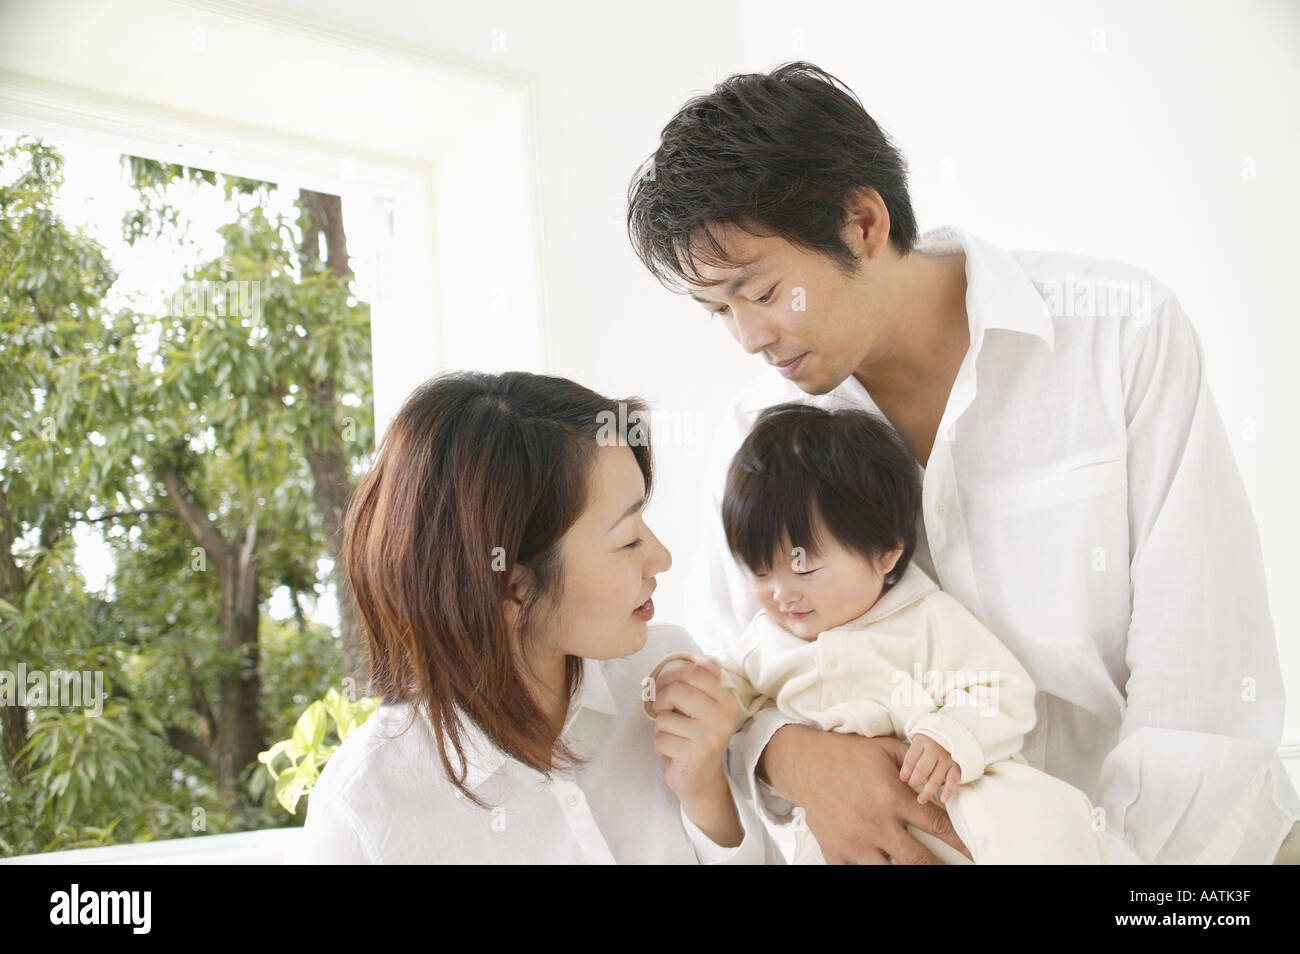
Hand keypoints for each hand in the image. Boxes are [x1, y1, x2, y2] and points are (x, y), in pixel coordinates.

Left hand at [651, 657, 743, 847]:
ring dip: (660, 729)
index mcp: (727, 702)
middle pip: (676, 691)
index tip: (664, 687)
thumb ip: (702, 684)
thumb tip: (706, 661)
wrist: (703, 782)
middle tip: (663, 713)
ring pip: (664, 718)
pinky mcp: (694, 756)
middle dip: (661, 702)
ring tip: (674, 739)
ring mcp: (709, 738)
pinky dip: (660, 747)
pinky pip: (660, 739)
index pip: (694, 673)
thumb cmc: (697, 739)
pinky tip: (673, 754)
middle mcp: (723, 718)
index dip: (670, 676)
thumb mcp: (704, 709)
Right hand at [759, 724, 972, 863]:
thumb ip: (917, 760)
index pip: (938, 826)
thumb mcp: (886, 749)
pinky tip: (882, 866)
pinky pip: (856, 875)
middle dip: (942, 867)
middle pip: (920, 859)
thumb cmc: (848, 755)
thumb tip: (945, 769)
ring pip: (892, 872)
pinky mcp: (836, 853)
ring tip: (922, 869)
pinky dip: (868, 872)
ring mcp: (855, 843)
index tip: (973, 852)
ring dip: (910, 872)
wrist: (805, 764)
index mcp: (892, 797)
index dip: (960, 842)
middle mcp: (876, 823)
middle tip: (955, 870)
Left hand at [899, 735, 960, 804]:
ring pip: (936, 778)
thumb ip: (911, 757)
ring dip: (928, 791)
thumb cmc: (928, 742)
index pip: (910, 760)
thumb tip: (903, 778)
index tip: (902, 779)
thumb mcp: (917, 743)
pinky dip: (948, 791)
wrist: (950, 735)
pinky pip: (953, 780)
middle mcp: (934, 749)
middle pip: (922, 770)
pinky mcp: (957, 766)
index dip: (905, 772)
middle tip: (911, 785)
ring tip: (921, 800)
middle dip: (915, 781)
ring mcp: (946, 758)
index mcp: (921, 742)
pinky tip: (943, 799)